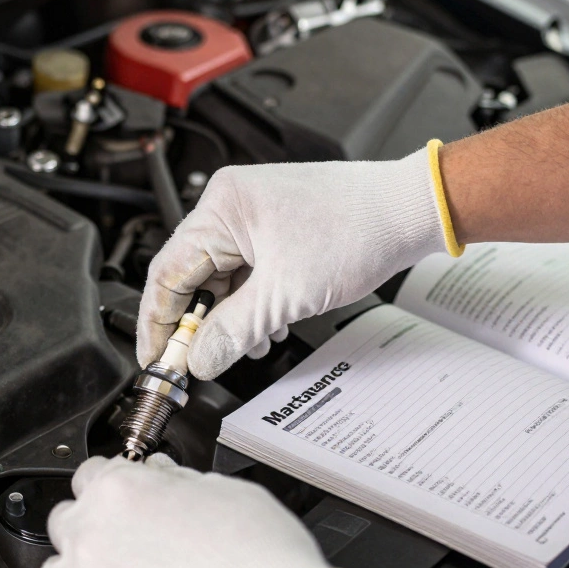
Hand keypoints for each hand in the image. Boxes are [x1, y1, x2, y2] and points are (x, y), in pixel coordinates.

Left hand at [40, 455, 368, 567]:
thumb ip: (179, 484)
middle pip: (67, 523)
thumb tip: (166, 480)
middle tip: (133, 547)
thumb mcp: (227, 493)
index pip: (91, 475)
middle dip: (94, 531)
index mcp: (120, 490)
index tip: (127, 501)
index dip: (115, 488)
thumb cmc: (257, 562)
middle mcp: (89, 536)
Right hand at [137, 147, 446, 379]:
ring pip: (220, 277)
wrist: (411, 211)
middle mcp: (230, 205)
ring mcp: (253, 215)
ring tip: (242, 347)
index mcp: (221, 208)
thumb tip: (198, 360)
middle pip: (191, 275)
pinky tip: (265, 327)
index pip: (167, 272)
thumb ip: (232, 333)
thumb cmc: (358, 229)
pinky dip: (250, 304)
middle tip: (194, 362)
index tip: (157, 358)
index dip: (159, 323)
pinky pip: (246, 272)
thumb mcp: (284, 296)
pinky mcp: (274, 228)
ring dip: (227, 317)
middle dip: (197, 323)